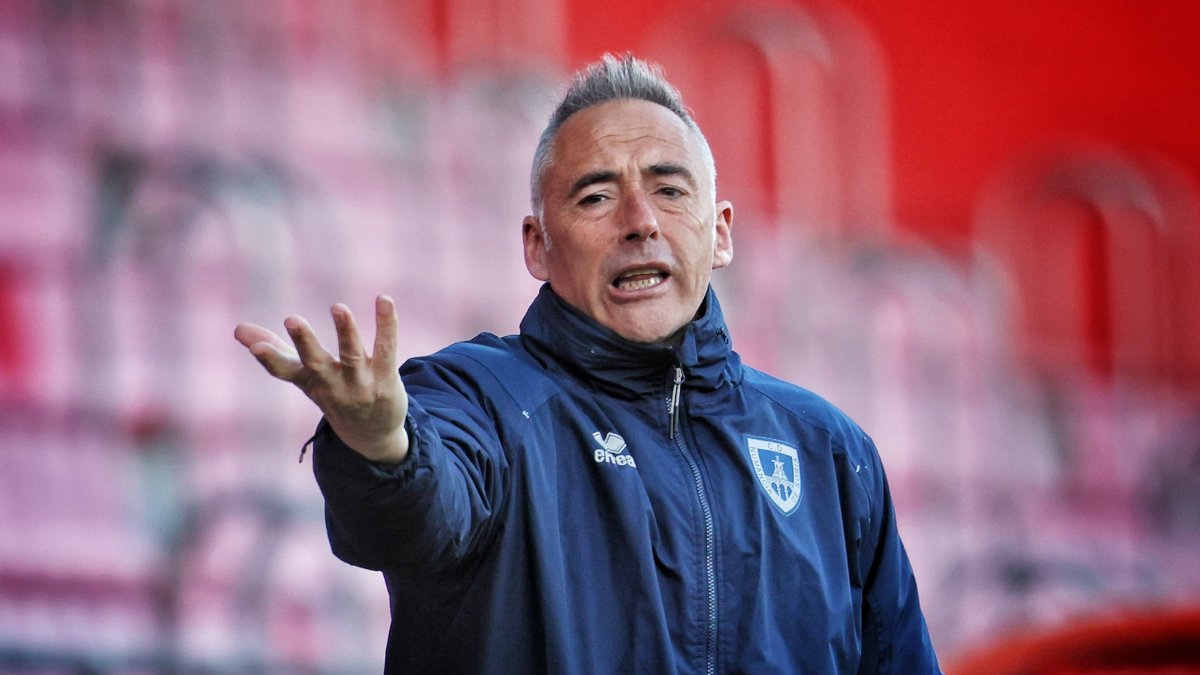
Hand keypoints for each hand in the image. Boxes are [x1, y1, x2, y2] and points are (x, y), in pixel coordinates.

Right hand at [234, 295, 408, 463]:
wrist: (372, 435)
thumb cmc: (333, 397)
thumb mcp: (304, 377)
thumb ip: (275, 351)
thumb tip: (237, 329)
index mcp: (310, 382)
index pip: (285, 371)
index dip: (269, 359)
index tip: (254, 347)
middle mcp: (333, 384)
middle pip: (316, 363)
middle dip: (304, 341)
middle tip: (292, 320)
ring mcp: (360, 383)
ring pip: (352, 354)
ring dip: (345, 330)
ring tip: (338, 308)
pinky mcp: (386, 378)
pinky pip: (386, 348)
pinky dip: (386, 324)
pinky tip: (384, 300)